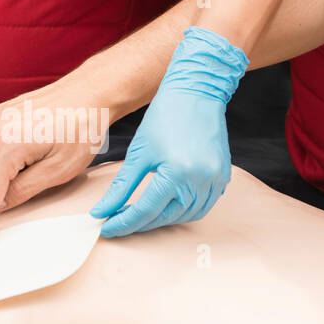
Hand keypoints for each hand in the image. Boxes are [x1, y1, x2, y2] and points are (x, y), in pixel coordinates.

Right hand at [0, 77, 112, 254]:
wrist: (89, 92)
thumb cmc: (81, 128)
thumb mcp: (60, 170)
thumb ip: (24, 191)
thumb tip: (0, 206)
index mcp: (6, 146)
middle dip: (8, 189)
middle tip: (43, 172)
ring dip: (8, 172)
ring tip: (41, 152)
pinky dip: (7, 157)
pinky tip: (31, 145)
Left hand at [90, 27, 247, 237]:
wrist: (196, 93)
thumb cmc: (165, 117)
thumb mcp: (138, 153)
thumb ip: (120, 187)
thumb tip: (101, 212)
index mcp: (176, 173)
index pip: (145, 211)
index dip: (124, 223)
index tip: (107, 230)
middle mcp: (200, 180)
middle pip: (166, 217)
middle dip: (141, 223)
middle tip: (119, 221)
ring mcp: (215, 180)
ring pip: (185, 215)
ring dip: (162, 219)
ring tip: (141, 214)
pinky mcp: (222, 177)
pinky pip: (202, 205)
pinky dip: (183, 210)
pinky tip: (167, 205)